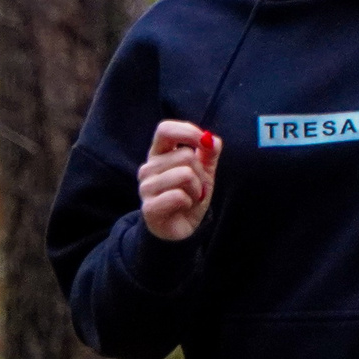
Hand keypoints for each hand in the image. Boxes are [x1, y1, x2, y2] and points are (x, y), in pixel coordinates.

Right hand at [139, 121, 220, 240]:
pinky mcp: (148, 207)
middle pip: (185, 156)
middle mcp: (148, 168)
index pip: (165, 129)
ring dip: (196, 190)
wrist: (180, 229)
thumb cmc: (190, 197)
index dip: (187, 131)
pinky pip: (178, 196)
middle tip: (196, 188)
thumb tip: (212, 139)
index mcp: (159, 154)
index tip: (203, 142)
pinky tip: (182, 208)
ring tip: (190, 198)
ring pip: (185, 175)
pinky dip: (189, 202)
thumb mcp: (204, 172)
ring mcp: (146, 187)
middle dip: (200, 173)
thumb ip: (208, 153)